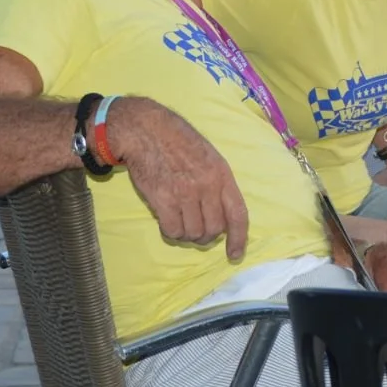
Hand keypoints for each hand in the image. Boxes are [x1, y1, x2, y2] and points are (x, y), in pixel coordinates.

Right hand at [106, 97, 249, 260]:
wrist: (148, 131)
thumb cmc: (180, 143)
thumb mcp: (211, 157)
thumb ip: (218, 185)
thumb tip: (222, 217)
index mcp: (222, 174)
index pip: (237, 214)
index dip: (239, 238)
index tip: (235, 255)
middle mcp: (206, 186)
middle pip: (213, 229)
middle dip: (206, 235)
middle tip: (195, 226)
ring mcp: (184, 194)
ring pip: (193, 233)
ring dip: (187, 233)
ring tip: (179, 218)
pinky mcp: (162, 200)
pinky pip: (172, 231)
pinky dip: (170, 232)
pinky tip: (167, 219)